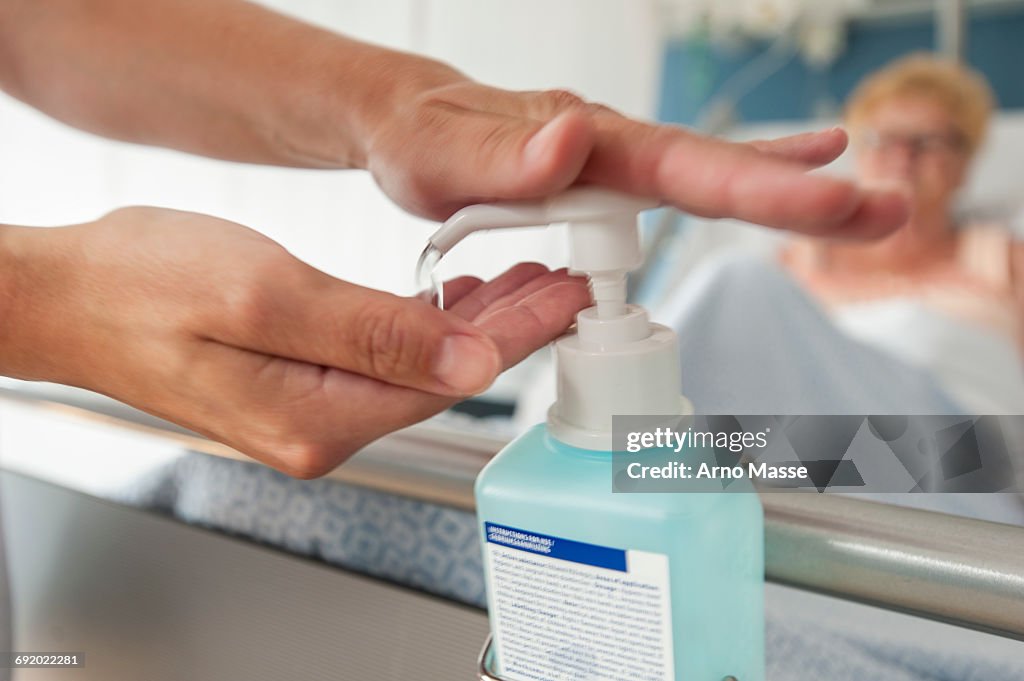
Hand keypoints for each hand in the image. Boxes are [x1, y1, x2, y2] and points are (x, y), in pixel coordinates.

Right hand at [0, 208, 588, 476]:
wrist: (72, 298)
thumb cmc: (140, 287)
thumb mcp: (262, 293)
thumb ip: (370, 333)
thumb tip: (466, 365)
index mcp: (318, 415)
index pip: (451, 379)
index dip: (520, 336)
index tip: (571, 297)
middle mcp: (321, 430)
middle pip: (446, 381)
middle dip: (514, 332)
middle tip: (567, 284)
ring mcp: (312, 415)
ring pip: (422, 371)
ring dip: (478, 328)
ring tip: (529, 285)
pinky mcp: (302, 389)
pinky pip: (388, 363)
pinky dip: (431, 329)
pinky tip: (454, 303)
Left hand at [364, 79, 907, 234]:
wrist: (410, 127)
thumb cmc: (421, 140)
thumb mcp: (437, 155)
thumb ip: (499, 154)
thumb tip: (570, 139)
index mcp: (582, 140)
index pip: (678, 166)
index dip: (750, 184)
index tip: (822, 197)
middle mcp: (611, 143)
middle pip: (718, 169)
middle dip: (801, 193)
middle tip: (884, 209)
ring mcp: (617, 159)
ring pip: (715, 174)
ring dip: (795, 191)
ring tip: (869, 206)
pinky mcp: (613, 179)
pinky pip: (688, 178)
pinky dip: (750, 169)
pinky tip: (798, 166)